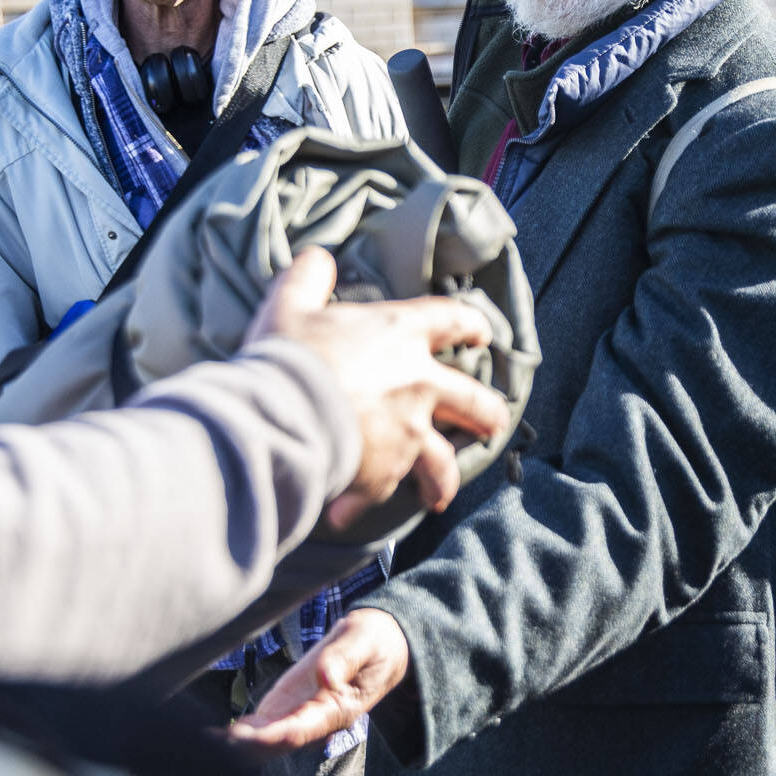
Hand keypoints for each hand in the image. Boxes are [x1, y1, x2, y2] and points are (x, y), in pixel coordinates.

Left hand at [229, 608, 410, 751]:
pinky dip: (242, 733)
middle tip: (215, 739)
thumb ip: (344, 657)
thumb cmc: (375, 640)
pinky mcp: (290, 706)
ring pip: (268, 741)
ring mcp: (302, 715)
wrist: (382, 643)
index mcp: (337, 709)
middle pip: (278, 743)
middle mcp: (317, 720)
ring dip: (240, 744)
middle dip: (248, 746)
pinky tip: (216, 733)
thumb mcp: (364, 640)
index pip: (300, 730)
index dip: (271, 736)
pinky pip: (265, 727)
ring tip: (207, 739)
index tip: (244, 734)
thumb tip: (325, 677)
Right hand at [246, 247, 507, 530]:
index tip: (482, 336)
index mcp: (401, 335)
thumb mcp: (291, 302)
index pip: (453, 320)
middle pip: (474, 402)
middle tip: (492, 425)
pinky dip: (358, 504)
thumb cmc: (289, 356)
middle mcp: (418, 385)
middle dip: (487, 415)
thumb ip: (308, 276)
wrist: (283, 415)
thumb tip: (317, 259)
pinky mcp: (388, 473)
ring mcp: (409, 433)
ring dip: (443, 481)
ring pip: (444, 463)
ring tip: (440, 495)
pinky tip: (342, 516)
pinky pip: (378, 495)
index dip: (471, 326)